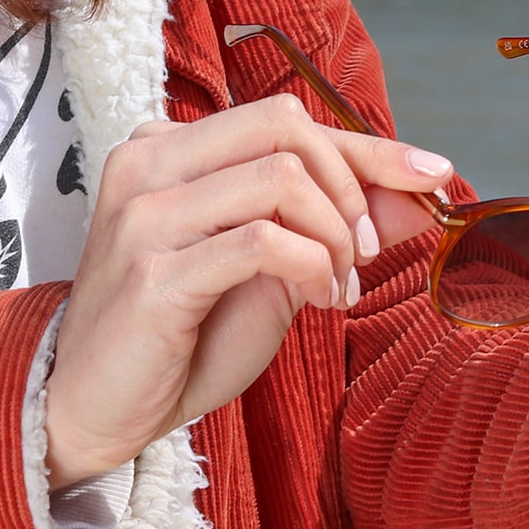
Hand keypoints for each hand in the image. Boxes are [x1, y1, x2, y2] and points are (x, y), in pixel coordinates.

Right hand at [43, 94, 453, 488]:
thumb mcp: (272, 269)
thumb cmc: (181, 336)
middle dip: (350, 185)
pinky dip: (312, 265)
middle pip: (284, 125)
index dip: (370, 146)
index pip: (286, 121)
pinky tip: (318, 298)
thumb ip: (331, 223)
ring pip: (281, 177)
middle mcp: (149, 163)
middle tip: (367, 253)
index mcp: (169, 149)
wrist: (96, 407)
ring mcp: (146, 214)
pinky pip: (263, 240)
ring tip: (339, 287)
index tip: (432, 173)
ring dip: (335, 235)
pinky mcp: (153, 271)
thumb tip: (416, 192)